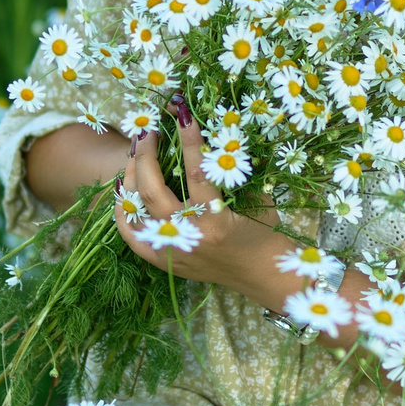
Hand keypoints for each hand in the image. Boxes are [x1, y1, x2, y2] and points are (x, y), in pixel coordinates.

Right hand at [115, 115, 404, 405]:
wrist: (283, 278)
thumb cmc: (252, 253)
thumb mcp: (213, 240)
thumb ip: (196, 210)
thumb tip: (194, 160)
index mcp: (165, 260)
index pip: (126, 227)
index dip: (120, 195)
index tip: (125, 168)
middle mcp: (170, 251)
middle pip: (135, 202)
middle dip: (133, 166)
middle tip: (142, 138)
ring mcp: (190, 238)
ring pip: (153, 189)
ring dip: (151, 155)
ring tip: (158, 130)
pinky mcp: (215, 225)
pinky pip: (197, 176)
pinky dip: (191, 147)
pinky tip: (190, 127)